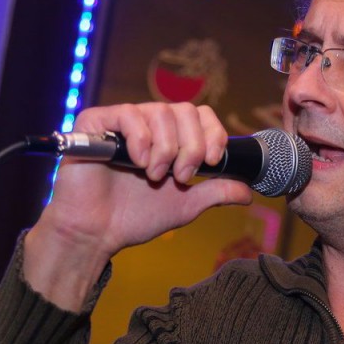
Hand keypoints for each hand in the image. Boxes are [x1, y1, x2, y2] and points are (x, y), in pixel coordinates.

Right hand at [23, 102, 252, 309]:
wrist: (98, 233)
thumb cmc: (135, 217)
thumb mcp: (186, 205)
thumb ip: (215, 192)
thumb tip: (248, 193)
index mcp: (170, 138)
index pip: (200, 115)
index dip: (213, 133)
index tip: (212, 161)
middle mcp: (148, 125)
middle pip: (184, 110)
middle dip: (191, 147)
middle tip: (180, 177)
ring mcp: (122, 122)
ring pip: (159, 112)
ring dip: (165, 149)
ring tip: (154, 176)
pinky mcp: (96, 122)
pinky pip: (127, 114)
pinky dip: (140, 139)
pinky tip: (138, 161)